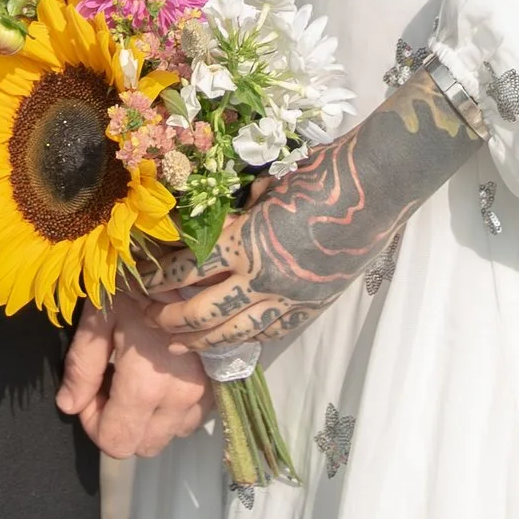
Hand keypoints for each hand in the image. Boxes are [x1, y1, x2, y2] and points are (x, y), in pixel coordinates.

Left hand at [55, 293, 211, 456]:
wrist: (196, 261)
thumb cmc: (140, 281)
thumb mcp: (101, 316)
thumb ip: (83, 366)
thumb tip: (68, 405)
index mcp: (146, 386)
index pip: (114, 442)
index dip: (92, 423)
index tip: (88, 391)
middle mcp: (179, 400)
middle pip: (140, 446)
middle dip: (117, 423)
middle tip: (109, 384)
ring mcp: (204, 394)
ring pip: (167, 436)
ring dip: (145, 420)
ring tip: (136, 379)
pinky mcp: (218, 386)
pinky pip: (190, 420)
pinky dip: (171, 410)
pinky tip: (161, 377)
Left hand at [134, 70, 484, 369]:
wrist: (374, 188)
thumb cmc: (319, 173)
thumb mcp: (267, 186)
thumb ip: (240, 211)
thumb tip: (220, 220)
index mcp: (248, 241)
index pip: (192, 270)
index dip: (164, 279)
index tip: (144, 283)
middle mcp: (265, 278)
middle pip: (206, 313)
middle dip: (173, 320)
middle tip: (150, 321)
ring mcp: (291, 298)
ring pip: (236, 333)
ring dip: (202, 341)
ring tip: (178, 344)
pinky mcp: (312, 308)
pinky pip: (270, 333)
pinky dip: (243, 340)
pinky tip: (227, 341)